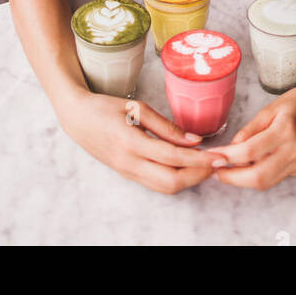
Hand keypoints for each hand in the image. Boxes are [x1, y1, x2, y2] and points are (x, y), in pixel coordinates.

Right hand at [56, 88, 216, 194]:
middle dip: (198, 175)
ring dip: (189, 178)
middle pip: (171, 181)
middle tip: (218, 162)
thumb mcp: (135, 109)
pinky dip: (176, 177)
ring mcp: (128, 172)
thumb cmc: (105, 107)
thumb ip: (165, 126)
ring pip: (165, 187)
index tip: (219, 155)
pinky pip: (156, 184)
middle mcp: (129, 163)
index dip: (199, 158)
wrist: (77, 118)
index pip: (172, 157)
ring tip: (206, 164)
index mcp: (131, 142)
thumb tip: (194, 141)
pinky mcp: (128, 175)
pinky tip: (186, 166)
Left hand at [203, 75, 295, 190]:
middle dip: (233, 178)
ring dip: (244, 180)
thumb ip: (250, 130)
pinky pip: (276, 177)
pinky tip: (249, 166)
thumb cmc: (295, 102)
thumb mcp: (269, 109)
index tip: (213, 157)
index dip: (229, 158)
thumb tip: (231, 149)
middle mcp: (295, 150)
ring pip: (267, 182)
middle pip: (259, 176)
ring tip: (227, 171)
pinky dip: (259, 174)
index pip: (250, 152)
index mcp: (285, 130)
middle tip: (215, 172)